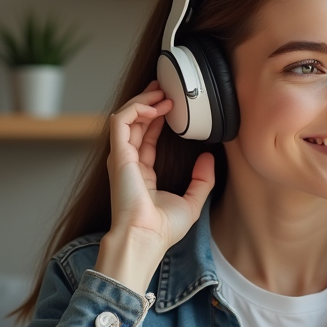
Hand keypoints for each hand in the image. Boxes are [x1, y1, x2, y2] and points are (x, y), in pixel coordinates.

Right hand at [95, 81, 215, 293]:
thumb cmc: (162, 229)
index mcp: (141, 173)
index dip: (158, 117)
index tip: (172, 103)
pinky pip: (121, 121)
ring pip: (126, 117)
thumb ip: (202, 180)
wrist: (145, 239)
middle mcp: (128, 163)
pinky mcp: (118, 154)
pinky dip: (136, 108)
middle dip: (149, 101)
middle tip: (167, 87)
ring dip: (144, 100)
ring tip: (163, 91)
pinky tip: (156, 106)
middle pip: (135, 122)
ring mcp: (121, 158)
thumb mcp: (192, 202)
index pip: (147, 136)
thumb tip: (208, 157)